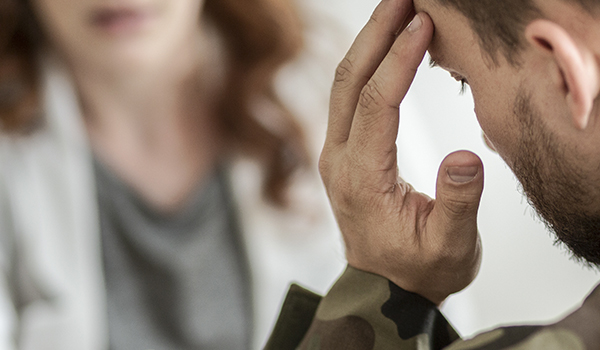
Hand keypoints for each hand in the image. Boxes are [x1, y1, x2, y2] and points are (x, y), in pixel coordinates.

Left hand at [319, 0, 483, 304]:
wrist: (385, 288)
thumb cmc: (418, 269)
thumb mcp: (449, 246)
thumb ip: (457, 202)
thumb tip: (466, 157)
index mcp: (362, 179)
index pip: (376, 105)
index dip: (398, 61)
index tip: (422, 24)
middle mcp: (339, 160)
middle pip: (349, 83)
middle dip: (375, 36)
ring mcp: (336, 154)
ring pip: (344, 86)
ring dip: (368, 45)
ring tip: (396, 11)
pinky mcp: (342, 152)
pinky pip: (349, 99)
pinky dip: (368, 67)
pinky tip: (387, 48)